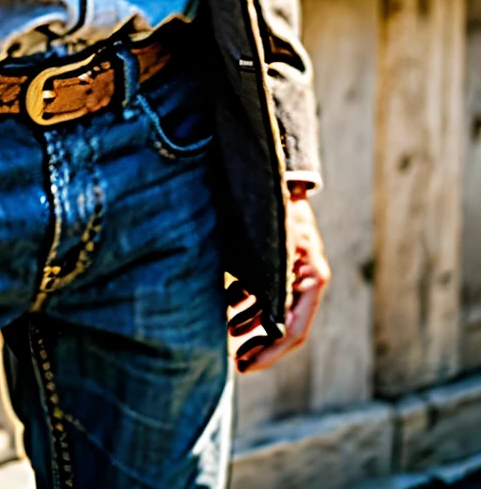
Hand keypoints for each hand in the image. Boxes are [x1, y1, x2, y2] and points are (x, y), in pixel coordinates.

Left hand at [227, 188, 330, 372]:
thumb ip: (274, 283)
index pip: (293, 331)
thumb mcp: (277, 245)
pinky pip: (267, 295)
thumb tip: (270, 327)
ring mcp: (294, 274)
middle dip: (261, 347)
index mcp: (312, 281)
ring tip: (229, 337)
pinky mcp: (280, 265)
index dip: (270, 353)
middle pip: (285, 328)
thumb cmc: (279, 209)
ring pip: (274, 313)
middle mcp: (306, 282)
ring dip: (252, 328)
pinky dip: (249, 307)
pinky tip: (231, 314)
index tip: (246, 365)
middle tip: (238, 363)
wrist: (280, 178)